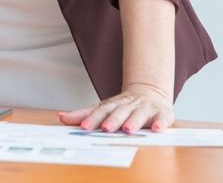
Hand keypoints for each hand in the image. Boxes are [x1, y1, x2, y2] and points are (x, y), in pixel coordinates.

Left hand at [58, 83, 174, 132]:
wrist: (150, 92)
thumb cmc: (123, 106)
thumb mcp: (103, 108)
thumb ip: (84, 114)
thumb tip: (60, 117)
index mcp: (113, 104)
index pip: (100, 111)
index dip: (92, 119)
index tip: (84, 127)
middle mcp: (128, 105)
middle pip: (119, 112)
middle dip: (112, 120)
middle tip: (105, 128)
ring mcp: (145, 108)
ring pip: (138, 114)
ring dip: (134, 121)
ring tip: (128, 129)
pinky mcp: (162, 113)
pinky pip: (162, 118)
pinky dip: (160, 123)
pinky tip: (157, 130)